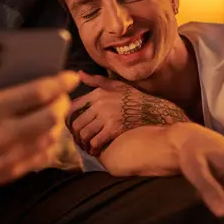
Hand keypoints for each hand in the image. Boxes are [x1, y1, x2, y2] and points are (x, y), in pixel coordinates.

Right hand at [0, 43, 80, 198]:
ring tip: (53, 114)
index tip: (70, 76)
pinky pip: (39, 159)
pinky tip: (43, 136)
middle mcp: (0, 134)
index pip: (36, 92)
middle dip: (61, 103)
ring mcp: (5, 157)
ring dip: (56, 124)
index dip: (59, 82)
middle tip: (61, 97)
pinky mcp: (6, 174)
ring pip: (49, 138)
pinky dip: (47, 145)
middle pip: (50, 116)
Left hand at [68, 71, 187, 154]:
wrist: (154, 110)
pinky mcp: (114, 128)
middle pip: (76, 123)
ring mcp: (107, 116)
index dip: (69, 121)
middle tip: (79, 141)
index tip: (72, 128)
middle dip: (75, 135)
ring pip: (84, 134)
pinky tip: (96, 150)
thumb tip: (79, 74)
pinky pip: (96, 141)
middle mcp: (100, 104)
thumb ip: (96, 80)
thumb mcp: (116, 84)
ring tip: (87, 146)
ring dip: (83, 143)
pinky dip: (93, 148)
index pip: (73, 108)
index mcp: (97, 93)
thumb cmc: (134, 97)